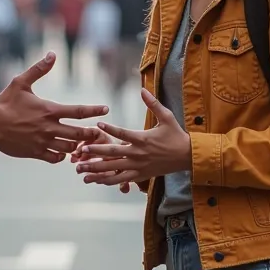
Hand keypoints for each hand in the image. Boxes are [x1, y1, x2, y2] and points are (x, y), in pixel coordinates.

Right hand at [0, 52, 107, 162]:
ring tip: (82, 142)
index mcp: (49, 110)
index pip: (78, 111)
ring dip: (77, 146)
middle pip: (79, 134)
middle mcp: (48, 127)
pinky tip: (63, 151)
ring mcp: (43, 142)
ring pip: (69, 148)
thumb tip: (52, 54)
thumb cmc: (5, 102)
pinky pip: (56, 158)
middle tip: (97, 131)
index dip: (94, 110)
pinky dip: (62, 156)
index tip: (105, 108)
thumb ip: (39, 69)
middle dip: (90, 133)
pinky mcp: (35, 152)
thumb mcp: (21, 82)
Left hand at [75, 88, 189, 184]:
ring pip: (114, 169)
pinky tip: (96, 180)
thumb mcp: (167, 116)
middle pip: (113, 153)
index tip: (97, 124)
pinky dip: (108, 180)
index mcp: (143, 139)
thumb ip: (153, 103)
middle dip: (95, 152)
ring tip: (82, 169)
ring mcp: (138, 166)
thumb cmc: (176, 135)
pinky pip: (121, 179)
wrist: (187, 157)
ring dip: (97, 169)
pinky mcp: (140, 176)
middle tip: (82, 150)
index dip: (109, 129)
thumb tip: (143, 89)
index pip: (122, 133)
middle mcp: (138, 154)